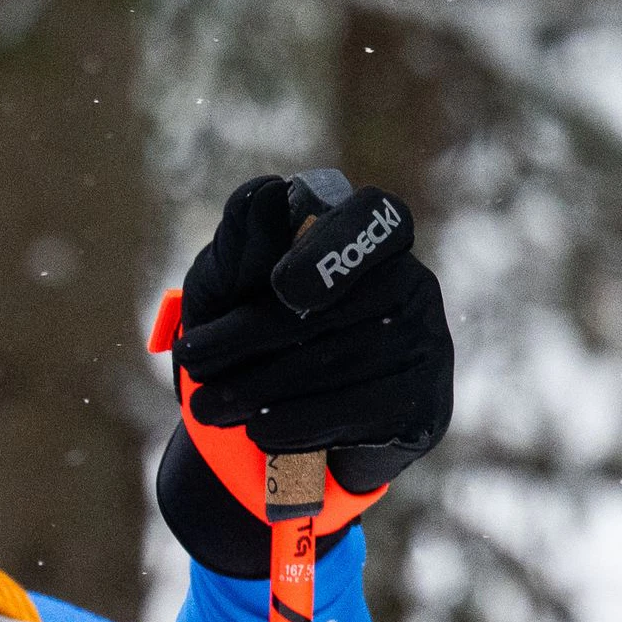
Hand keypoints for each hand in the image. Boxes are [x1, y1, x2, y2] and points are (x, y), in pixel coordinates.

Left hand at [151, 171, 451, 576]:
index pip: (374, 220)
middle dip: (253, 337)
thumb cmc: (250, 334)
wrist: (280, 429)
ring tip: (209, 406)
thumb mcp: (228, 287)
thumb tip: (265, 192)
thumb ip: (242, 243)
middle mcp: (412, 284)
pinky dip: (299, 422)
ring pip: (344, 362)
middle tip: (195, 362)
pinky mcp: (426, 406)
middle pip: (339, 306)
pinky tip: (258, 429)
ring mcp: (426, 346)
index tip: (280, 285)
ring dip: (263, 387)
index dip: (332, 249)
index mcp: (370, 238)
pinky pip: (362, 412)